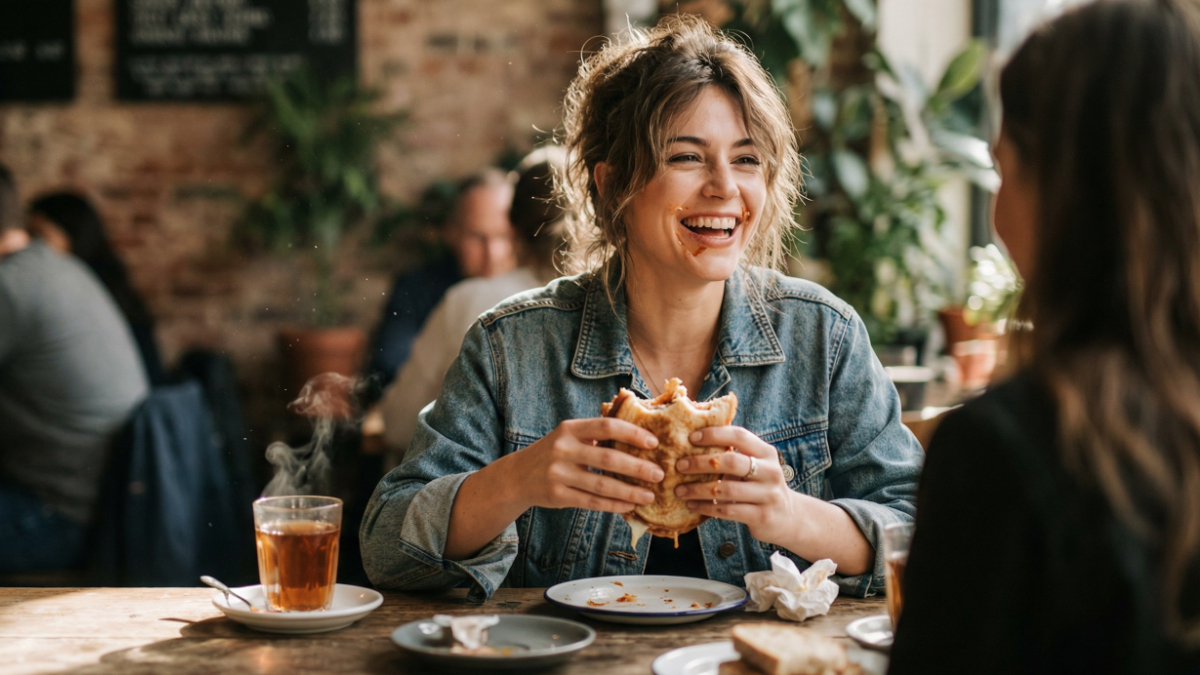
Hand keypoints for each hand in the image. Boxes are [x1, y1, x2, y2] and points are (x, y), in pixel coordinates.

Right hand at [507, 418, 663, 513]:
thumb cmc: (554, 453)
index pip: (606, 426)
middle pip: (608, 458)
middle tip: (659, 474)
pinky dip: (613, 505)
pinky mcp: (557, 495)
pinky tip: (629, 506)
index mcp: (570, 429)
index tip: (653, 442)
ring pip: (602, 485)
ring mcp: (559, 474)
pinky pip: (592, 502)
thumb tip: (638, 436)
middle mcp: (563, 449)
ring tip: (649, 495)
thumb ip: (596, 434)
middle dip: (637, 467)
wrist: (517, 476)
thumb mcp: (568, 435)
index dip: (632, 433)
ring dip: (630, 491)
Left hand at [673, 426, 800, 545]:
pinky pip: (727, 510)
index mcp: (766, 452)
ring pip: (726, 489)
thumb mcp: (756, 465)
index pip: (739, 436)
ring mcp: (767, 494)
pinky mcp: (761, 516)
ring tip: (680, 489)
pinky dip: (706, 507)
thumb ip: (734, 454)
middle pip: (730, 462)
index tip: (691, 438)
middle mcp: (770, 471)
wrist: (788, 517)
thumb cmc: (761, 485)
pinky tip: (692, 505)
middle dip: (700, 463)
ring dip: (698, 489)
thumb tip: (694, 443)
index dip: (714, 434)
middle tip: (679, 465)